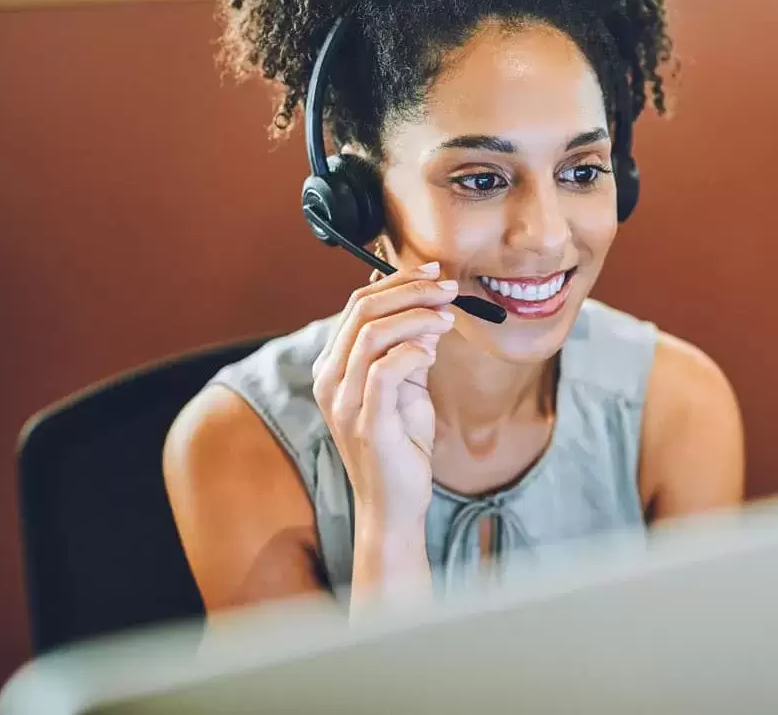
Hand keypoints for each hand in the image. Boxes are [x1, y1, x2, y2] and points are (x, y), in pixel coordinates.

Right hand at [312, 261, 457, 529]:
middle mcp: (329, 379)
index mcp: (334, 366)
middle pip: (362, 311)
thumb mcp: (407, 388)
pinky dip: (412, 351)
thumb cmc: (401, 445)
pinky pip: (384, 371)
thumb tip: (431, 311)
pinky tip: (433, 351)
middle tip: (448, 289)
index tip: (433, 273)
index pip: (358, 305)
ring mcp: (343, 402)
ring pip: (372, 335)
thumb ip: (411, 350)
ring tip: (447, 319)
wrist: (395, 503)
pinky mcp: (365, 422)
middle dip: (410, 291)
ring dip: (416, 317)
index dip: (397, 282)